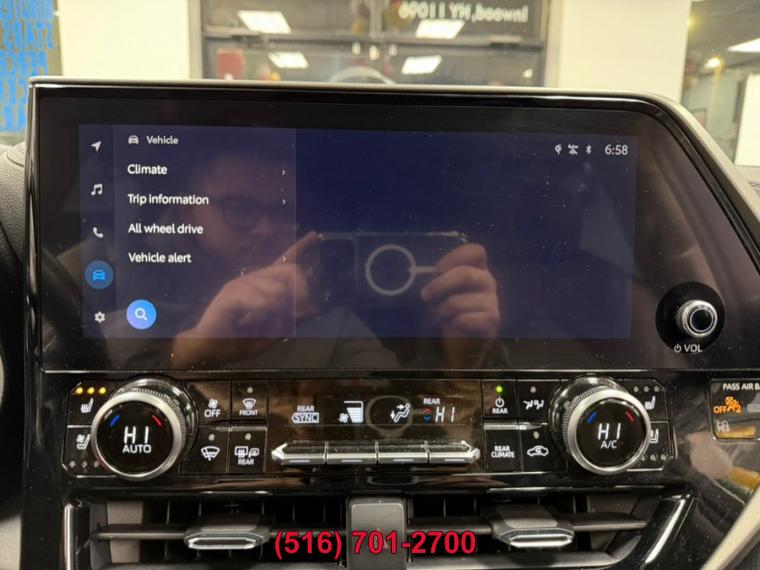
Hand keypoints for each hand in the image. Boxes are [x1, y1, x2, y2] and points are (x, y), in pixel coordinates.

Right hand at [172, 232, 319, 365]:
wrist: (211, 351)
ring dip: (278, 313)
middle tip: (294, 316)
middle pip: (291, 271)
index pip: (285, 260)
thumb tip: (315, 310)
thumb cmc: (241, 341)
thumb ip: (294, 320)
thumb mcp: (275, 332)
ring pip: (277, 289)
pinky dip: (262, 312)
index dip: (301, 247)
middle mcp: (255, 279)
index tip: (315, 235)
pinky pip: (258, 299)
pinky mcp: (229, 294)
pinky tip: (251, 319)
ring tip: (264, 324)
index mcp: (266, 285)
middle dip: (300, 295)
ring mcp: (241, 284)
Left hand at [421, 243, 499, 366]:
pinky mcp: (492, 321)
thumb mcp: (441, 292)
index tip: (437, 269)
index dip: (454, 258)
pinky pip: (465, 319)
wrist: (463, 341)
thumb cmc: (449, 310)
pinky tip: (452, 326)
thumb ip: (437, 279)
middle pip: (465, 274)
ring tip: (439, 316)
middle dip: (440, 285)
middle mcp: (487, 281)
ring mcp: (492, 301)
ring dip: (442, 310)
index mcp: (476, 269)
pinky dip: (452, 324)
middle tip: (424, 296)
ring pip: (460, 301)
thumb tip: (420, 275)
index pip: (475, 251)